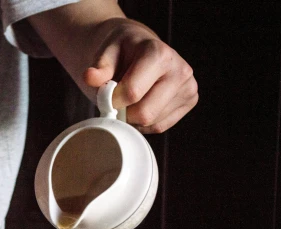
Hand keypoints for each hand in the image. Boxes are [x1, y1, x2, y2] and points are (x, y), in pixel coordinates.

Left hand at [83, 19, 197, 132]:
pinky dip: (145, 123)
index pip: (132, 93)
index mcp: (159, 53)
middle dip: (124, 113)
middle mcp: (180, 70)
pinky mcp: (190, 100)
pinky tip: (140, 105)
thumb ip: (99, 68)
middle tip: (116, 102)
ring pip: (152, 122)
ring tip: (129, 100)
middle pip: (145, 113)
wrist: (139, 49)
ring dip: (133, 118)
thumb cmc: (121, 53)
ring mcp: (188, 87)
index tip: (105, 95)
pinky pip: (160, 126)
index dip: (112, 100)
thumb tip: (90, 77)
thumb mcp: (106, 54)